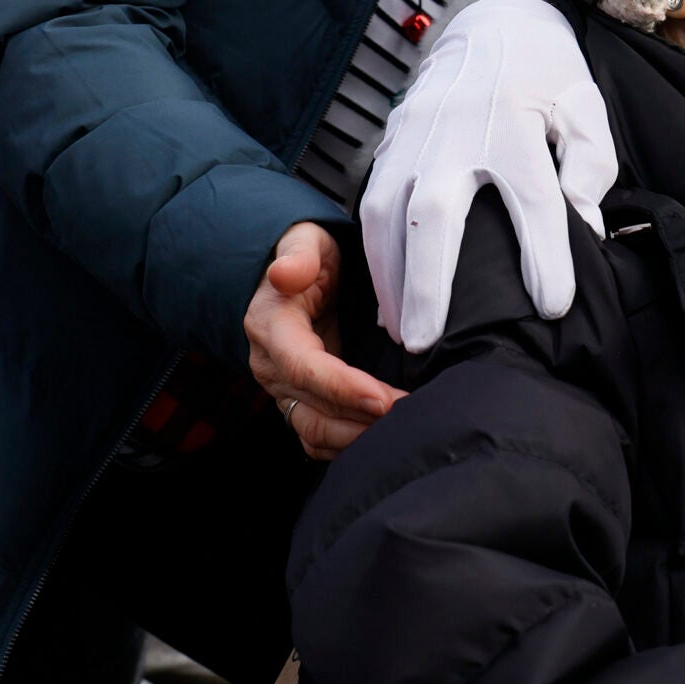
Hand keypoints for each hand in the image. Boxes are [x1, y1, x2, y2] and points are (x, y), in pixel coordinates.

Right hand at [245, 223, 404, 460]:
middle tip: (413, 415)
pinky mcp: (298, 402)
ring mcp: (282, 389)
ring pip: (315, 431)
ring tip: (403, 432)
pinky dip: (349, 444)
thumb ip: (299, 255)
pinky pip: (317, 437)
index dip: (342, 388)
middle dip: (364, 418)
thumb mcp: (305, 240)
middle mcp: (271, 366)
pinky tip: (384, 437)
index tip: (384, 400)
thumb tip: (284, 274)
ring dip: (358, 438)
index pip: (304, 368)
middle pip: (314, 408)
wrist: (297, 273)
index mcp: (270, 326)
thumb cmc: (309, 254)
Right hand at [359, 0, 616, 351]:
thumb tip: (584, 229)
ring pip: (388, 210)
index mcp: (516, 120)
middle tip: (427, 343)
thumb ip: (590, 166)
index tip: (553, 306)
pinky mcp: (394, 136)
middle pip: (436, 213)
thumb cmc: (548, 77)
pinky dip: (375, 250)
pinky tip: (389, 293)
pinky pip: (374, 197)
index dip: (545, 253)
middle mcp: (458, 128)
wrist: (495, 22)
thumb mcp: (585, 109)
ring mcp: (417, 131)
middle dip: (428, 283)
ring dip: (389, 276)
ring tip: (401, 332)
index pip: (533, 196)